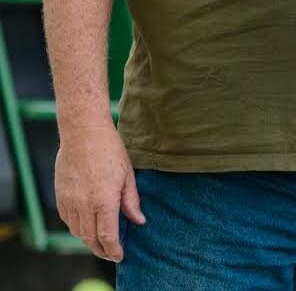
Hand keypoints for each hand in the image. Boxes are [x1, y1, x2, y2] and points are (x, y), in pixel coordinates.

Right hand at [55, 123, 145, 260]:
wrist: (83, 133)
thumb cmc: (110, 150)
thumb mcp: (127, 174)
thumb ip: (131, 201)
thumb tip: (139, 221)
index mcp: (104, 201)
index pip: (107, 237)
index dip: (114, 250)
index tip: (120, 256)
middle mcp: (84, 206)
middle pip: (91, 239)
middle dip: (102, 251)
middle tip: (111, 254)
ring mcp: (70, 202)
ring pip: (78, 232)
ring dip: (89, 240)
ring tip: (101, 242)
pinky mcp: (60, 197)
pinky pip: (68, 221)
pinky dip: (78, 228)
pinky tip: (86, 226)